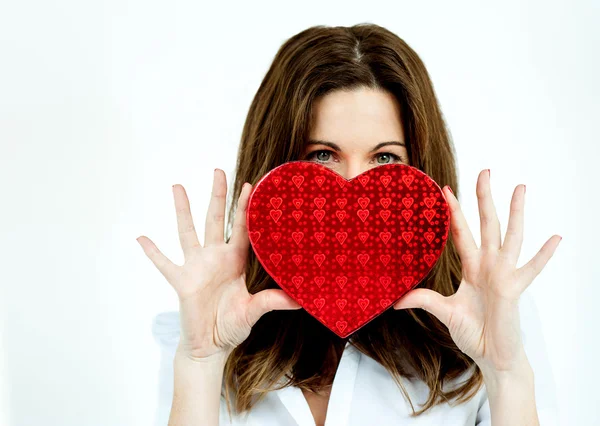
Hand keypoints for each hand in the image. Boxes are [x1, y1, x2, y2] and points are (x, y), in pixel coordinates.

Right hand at [137, 169, 301, 361]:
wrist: (211, 345)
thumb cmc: (232, 325)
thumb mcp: (254, 311)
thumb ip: (273, 301)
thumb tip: (301, 300)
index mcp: (236, 261)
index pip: (243, 228)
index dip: (245, 208)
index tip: (250, 185)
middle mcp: (216, 258)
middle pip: (216, 219)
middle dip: (218, 196)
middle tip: (219, 171)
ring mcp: (197, 267)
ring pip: (188, 232)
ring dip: (183, 210)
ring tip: (178, 187)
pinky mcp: (181, 281)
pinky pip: (164, 264)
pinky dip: (153, 252)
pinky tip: (141, 237)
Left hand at [393, 169, 560, 373]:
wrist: (491, 355)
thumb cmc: (473, 331)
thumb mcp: (444, 311)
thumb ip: (423, 300)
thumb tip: (395, 301)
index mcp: (472, 267)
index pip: (462, 233)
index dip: (454, 212)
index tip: (445, 189)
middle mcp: (489, 266)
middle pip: (487, 224)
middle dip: (485, 198)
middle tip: (485, 171)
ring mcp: (503, 275)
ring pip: (510, 236)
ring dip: (515, 213)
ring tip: (520, 188)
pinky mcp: (514, 289)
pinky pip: (531, 269)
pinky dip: (543, 254)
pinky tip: (555, 237)